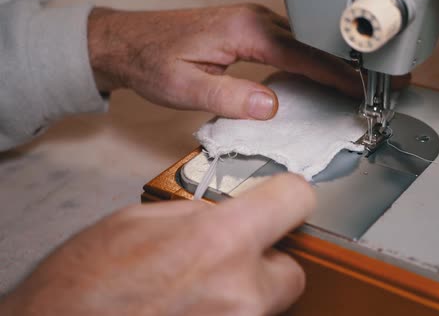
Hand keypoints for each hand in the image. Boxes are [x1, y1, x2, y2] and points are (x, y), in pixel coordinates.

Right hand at [0, 174, 315, 315]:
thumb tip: (229, 212)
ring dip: (244, 293)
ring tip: (198, 290)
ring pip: (269, 304)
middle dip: (264, 262)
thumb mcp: (140, 221)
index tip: (281, 200)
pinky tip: (192, 308)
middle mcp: (241, 291)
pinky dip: (228, 313)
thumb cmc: (83, 285)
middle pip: (292, 268)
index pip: (295, 200)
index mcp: (219, 240)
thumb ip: (199, 214)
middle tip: (229, 260)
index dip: (287, 196)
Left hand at [88, 4, 361, 119]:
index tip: (363, 88)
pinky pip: (293, 45)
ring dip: (334, 63)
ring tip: (360, 84)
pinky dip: (314, 61)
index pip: (304, 54)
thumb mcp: (184, 86)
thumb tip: (271, 106)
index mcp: (245, 32)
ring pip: (306, 43)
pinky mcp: (251, 31)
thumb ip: (229, 96)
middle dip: (349, 65)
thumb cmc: (152, 61)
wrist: (128, 42)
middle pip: (314, 44)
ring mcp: (255, 24)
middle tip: (380, 84)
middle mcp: (256, 21)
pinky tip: (324, 77)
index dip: (337, 73)